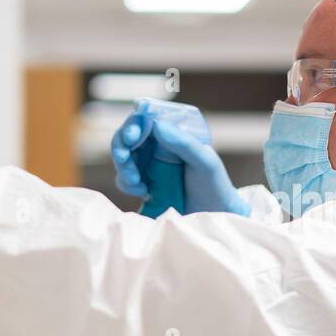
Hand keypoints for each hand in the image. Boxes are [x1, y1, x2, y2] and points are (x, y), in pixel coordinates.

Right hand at [111, 104, 247, 215]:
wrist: (213, 215)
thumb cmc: (214, 184)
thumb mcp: (204, 161)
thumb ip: (183, 142)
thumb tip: (157, 125)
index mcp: (171, 134)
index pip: (145, 120)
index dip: (133, 124)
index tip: (132, 136)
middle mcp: (157, 146)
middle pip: (127, 137)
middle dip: (121, 147)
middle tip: (124, 158)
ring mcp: (148, 165)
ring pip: (122, 158)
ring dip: (123, 167)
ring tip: (136, 181)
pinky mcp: (143, 184)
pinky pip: (124, 179)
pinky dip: (127, 183)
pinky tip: (144, 191)